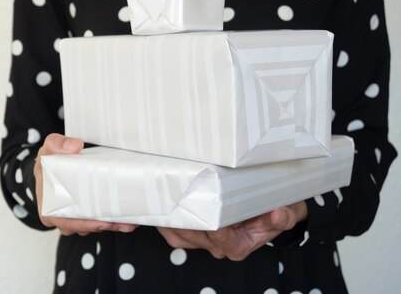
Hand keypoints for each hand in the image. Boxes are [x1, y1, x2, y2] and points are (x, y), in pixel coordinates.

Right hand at [34, 133, 136, 235]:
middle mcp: (61, 218)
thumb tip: (75, 146)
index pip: (65, 221)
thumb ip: (56, 144)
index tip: (101, 221)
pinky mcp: (86, 214)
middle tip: (122, 222)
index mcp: (48, 208)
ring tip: (129, 222)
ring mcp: (74, 218)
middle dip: (104, 225)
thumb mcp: (48, 149)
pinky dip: (114, 221)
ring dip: (112, 225)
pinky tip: (128, 219)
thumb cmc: (49, 161)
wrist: (52, 164)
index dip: (84, 223)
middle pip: (83, 227)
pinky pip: (100, 222)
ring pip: (94, 226)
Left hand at [158, 201, 307, 260]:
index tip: (210, 219)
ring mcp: (205, 239)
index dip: (216, 231)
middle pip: (198, 239)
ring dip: (172, 222)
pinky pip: (176, 233)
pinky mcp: (195, 231)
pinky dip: (166, 223)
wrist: (271, 209)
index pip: (224, 242)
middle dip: (187, 223)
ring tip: (165, 202)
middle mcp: (220, 244)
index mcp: (240, 244)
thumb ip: (284, 216)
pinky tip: (161, 207)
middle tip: (177, 202)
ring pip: (182, 238)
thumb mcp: (287, 212)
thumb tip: (279, 215)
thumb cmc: (275, 210)